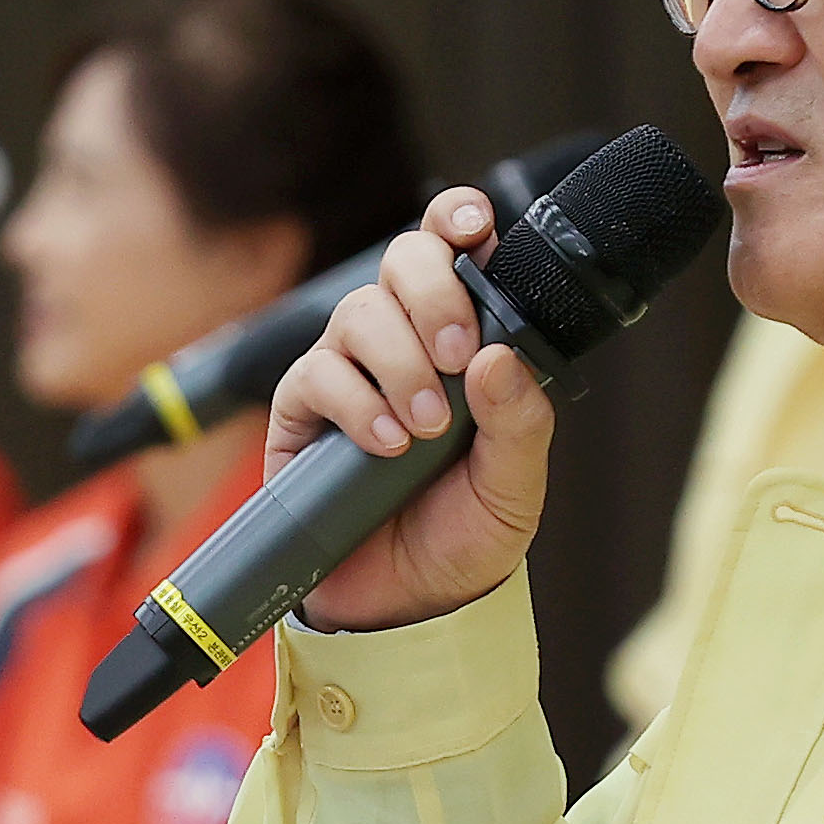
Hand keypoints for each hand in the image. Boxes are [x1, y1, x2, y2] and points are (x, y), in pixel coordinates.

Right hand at [270, 188, 554, 634]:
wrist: (409, 604)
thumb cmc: (464, 534)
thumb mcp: (515, 485)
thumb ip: (520, 421)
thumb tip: (501, 357)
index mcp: (464, 339)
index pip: (456, 250)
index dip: (459, 219)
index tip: (474, 228)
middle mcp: (404, 340)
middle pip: (403, 260)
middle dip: (434, 296)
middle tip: (458, 357)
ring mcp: (350, 370)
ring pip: (360, 313)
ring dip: (399, 363)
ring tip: (424, 428)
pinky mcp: (303, 411)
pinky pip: (318, 374)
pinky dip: (357, 403)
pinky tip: (384, 443)